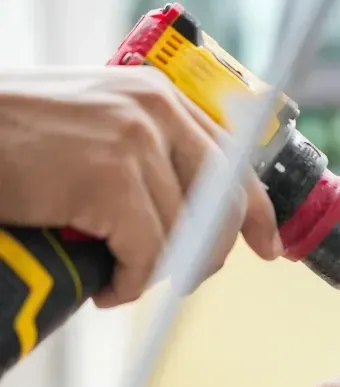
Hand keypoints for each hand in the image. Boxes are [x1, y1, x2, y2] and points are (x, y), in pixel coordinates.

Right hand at [0, 67, 279, 306]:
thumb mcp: (97, 129)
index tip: (268, 246)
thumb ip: (148, 157)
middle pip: (220, 206)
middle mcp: (155, 113)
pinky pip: (146, 256)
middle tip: (180, 279)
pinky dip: (130, 285)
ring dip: (155, 274)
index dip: (255, 212)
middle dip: (207, 256)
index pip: (233, 161)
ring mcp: (134, 144)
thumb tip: (190, 214)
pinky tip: (107, 288)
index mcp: (158, 99)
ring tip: (121, 277)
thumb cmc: (19, 138)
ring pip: (181, 238)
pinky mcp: (110, 180)